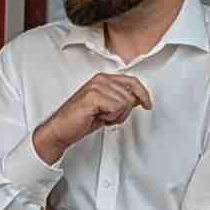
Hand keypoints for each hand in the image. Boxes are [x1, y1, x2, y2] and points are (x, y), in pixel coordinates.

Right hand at [32, 71, 152, 161]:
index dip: (143, 94)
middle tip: (108, 117)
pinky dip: (110, 117)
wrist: (61, 130)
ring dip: (116, 116)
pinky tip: (98, 117)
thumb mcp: (106, 108)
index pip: (131, 81)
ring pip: (124, 102)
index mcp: (103, 79)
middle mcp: (100, 80)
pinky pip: (116, 108)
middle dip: (123, 111)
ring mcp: (96, 86)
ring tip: (101, 117)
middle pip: (130, 95)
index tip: (147, 104)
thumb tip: (138, 99)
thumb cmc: (80, 120)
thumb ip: (121, 100)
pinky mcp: (93, 96)